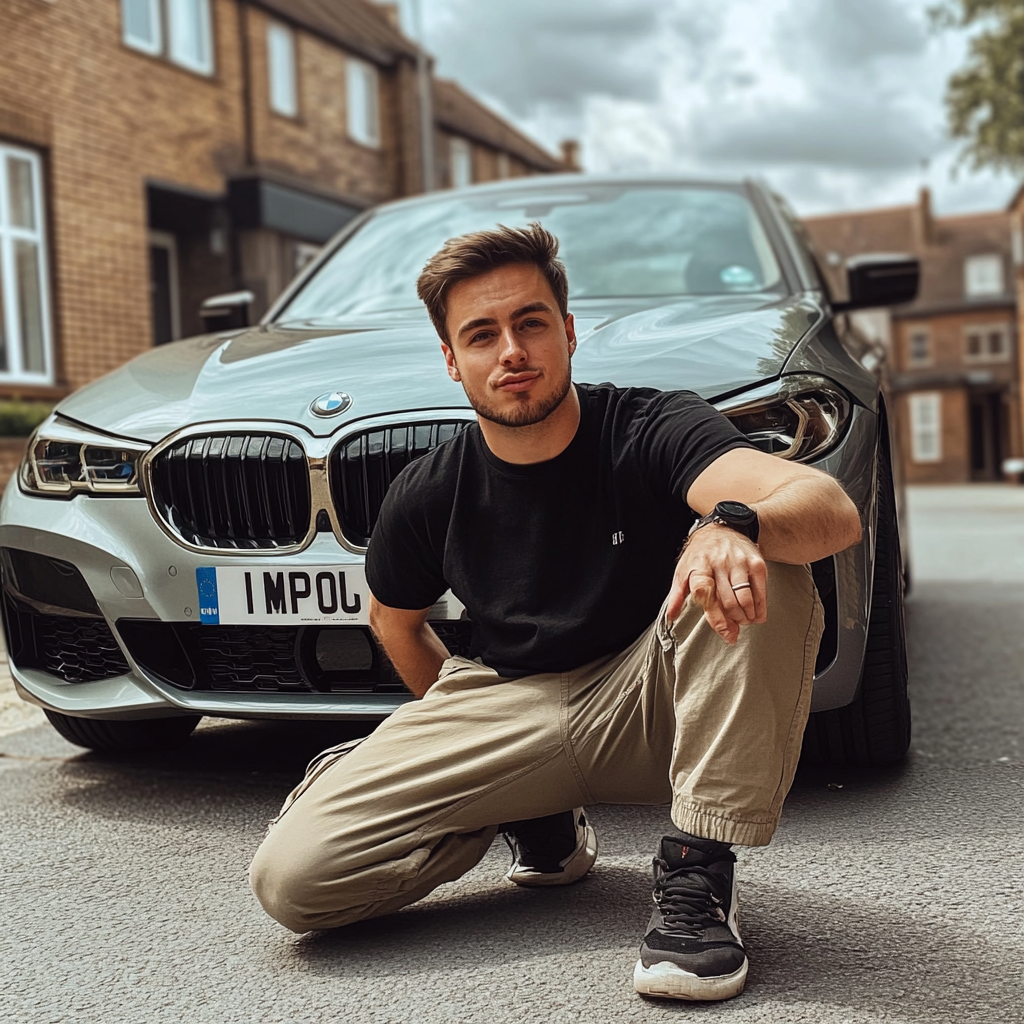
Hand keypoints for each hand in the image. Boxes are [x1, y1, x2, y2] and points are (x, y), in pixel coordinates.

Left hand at [667, 524, 767, 643]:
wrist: (723, 528)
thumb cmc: (700, 554)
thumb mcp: (683, 571)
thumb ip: (677, 596)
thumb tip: (671, 617)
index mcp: (699, 567)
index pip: (706, 594)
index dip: (716, 617)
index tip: (725, 633)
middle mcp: (719, 564)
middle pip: (728, 601)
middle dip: (734, 621)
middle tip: (734, 627)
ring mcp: (739, 563)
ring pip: (745, 599)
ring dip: (747, 616)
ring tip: (744, 620)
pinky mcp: (756, 563)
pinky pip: (760, 591)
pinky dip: (760, 608)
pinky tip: (756, 614)